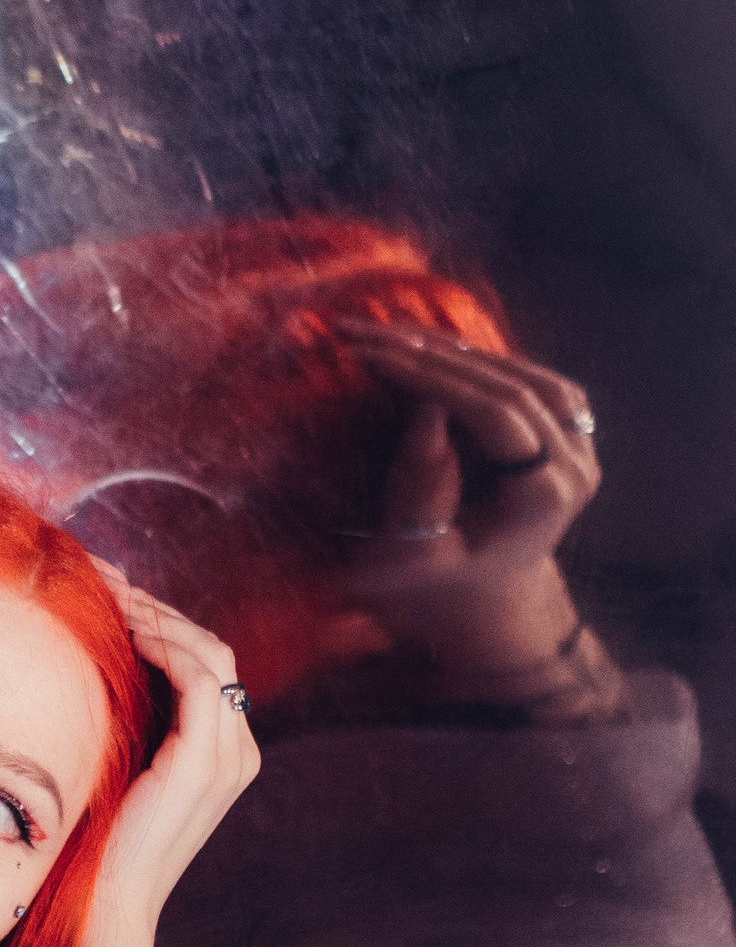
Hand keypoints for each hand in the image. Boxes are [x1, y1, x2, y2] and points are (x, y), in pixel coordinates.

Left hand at [80, 569, 261, 946]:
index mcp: (219, 752)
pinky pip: (198, 678)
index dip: (158, 620)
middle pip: (209, 648)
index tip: (105, 593)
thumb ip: (119, 720)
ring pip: (207, 652)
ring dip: (155, 617)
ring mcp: (229, 756)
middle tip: (101, 579)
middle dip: (155, 609)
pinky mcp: (205, 761)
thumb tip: (85, 660)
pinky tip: (122, 632)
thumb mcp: (111, 765)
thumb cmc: (96, 843)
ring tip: (106, 596)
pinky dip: (164, 645)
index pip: (201, 661)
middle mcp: (237, 750)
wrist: (105, 906)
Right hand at [330, 319, 600, 674]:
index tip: (373, 356)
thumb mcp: (407, 557)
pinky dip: (479, 362)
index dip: (434, 377)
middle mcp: (575, 467)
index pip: (497, 413)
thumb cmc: (432, 594)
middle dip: (434, 355)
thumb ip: (418, 489)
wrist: (481, 612)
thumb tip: (426, 410)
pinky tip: (434, 351)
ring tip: (391, 335)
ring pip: (525, 374)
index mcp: (544, 499)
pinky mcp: (568, 437)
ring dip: (455, 351)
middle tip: (366, 335)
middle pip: (512, 385)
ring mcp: (580, 449)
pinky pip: (530, 380)